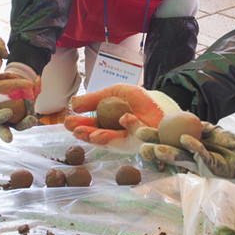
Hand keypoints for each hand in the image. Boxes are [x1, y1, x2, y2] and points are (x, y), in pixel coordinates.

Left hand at [0, 63, 38, 142]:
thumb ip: (31, 86)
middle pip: (2, 129)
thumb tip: (38, 80)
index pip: (20, 125)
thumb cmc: (15, 85)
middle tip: (9, 139)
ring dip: (0, 118)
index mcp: (12, 119)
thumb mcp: (24, 86)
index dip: (26, 124)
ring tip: (9, 113)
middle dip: (5, 134)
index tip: (33, 119)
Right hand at [64, 85, 178, 144]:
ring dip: (102, 137)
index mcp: (110, 125)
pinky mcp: (146, 141)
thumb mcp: (116, 92)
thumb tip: (73, 103)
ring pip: (115, 141)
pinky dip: (131, 125)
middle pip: (100, 137)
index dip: (80, 126)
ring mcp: (131, 141)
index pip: (92, 127)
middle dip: (87, 134)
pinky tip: (124, 118)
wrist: (166, 106)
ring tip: (90, 134)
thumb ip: (95, 98)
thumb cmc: (141, 101)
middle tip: (74, 130)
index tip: (68, 122)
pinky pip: (138, 134)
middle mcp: (118, 136)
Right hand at [139, 121, 234, 185]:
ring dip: (167, 154)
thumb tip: (181, 116)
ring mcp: (200, 164)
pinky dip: (193, 146)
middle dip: (153, 150)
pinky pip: (201, 156)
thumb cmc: (229, 144)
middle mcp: (190, 158)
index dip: (150, 136)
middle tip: (139, 147)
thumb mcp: (210, 131)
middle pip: (168, 154)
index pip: (164, 141)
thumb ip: (197, 127)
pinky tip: (185, 140)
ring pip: (181, 159)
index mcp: (186, 148)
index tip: (136, 130)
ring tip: (154, 150)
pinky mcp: (213, 168)